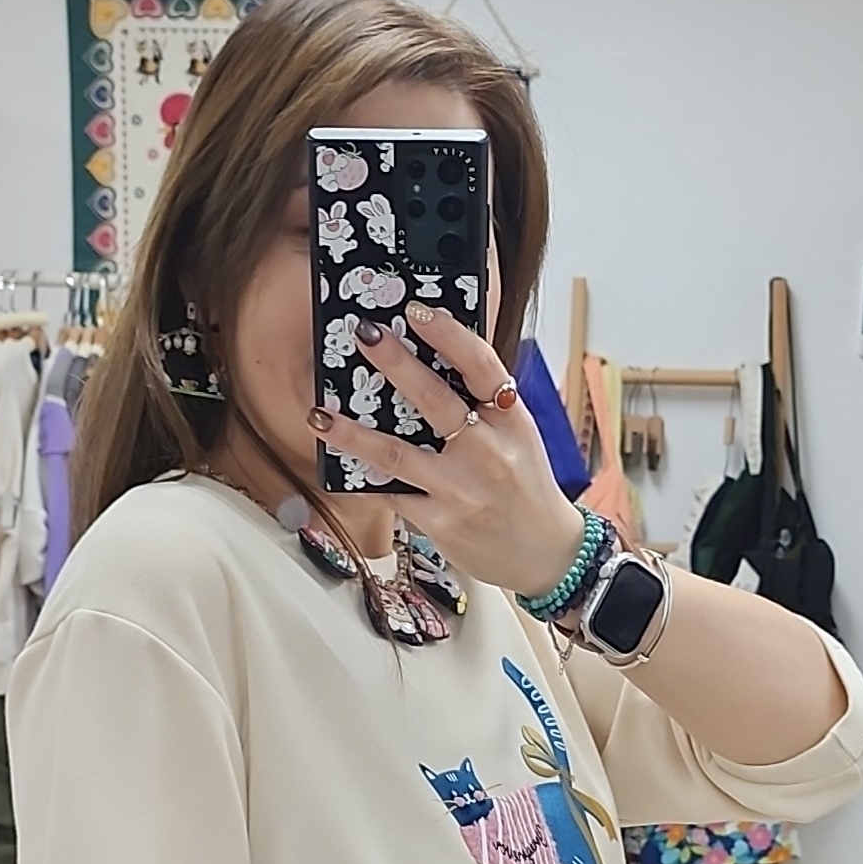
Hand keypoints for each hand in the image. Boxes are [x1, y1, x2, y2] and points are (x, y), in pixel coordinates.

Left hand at [312, 303, 584, 595]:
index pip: (481, 366)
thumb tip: (431, 359)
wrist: (543, 553)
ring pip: (396, 453)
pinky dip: (364, 476)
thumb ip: (483, 403)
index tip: (416, 310)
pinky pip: (392, 493)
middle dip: (395, 363)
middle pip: (434, 399)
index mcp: (511, 420)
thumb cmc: (526, 486)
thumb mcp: (519, 436)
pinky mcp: (440, 522)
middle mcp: (488, 451)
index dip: (448, 334)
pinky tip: (338, 461)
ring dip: (352, 432)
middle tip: (364, 335)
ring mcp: (461, 489)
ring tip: (319, 413)